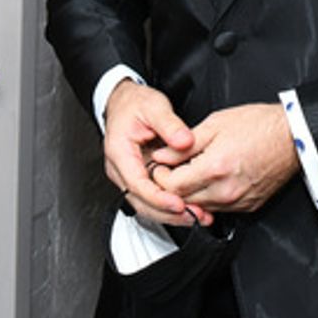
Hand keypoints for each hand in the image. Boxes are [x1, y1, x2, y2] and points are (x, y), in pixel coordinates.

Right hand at [102, 79, 207, 225]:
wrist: (125, 102)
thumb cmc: (135, 105)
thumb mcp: (154, 107)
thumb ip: (170, 124)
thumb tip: (184, 141)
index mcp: (119, 152)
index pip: (137, 184)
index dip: (158, 197)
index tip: (178, 203)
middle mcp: (120, 169)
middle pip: (141, 201)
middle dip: (167, 213)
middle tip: (195, 214)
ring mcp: (129, 176)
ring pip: (146, 205)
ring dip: (170, 214)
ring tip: (198, 215)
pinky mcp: (139, 178)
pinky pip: (152, 198)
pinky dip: (169, 206)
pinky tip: (190, 207)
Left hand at [150, 103, 299, 214]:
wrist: (292, 136)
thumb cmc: (259, 125)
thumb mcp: (215, 124)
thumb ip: (183, 144)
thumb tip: (162, 155)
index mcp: (215, 168)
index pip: (172, 186)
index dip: (161, 176)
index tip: (162, 165)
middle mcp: (225, 191)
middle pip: (183, 200)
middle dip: (173, 186)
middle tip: (173, 168)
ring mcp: (238, 202)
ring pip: (200, 207)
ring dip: (191, 193)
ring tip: (193, 171)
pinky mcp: (248, 207)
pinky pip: (219, 209)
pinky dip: (210, 197)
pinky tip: (213, 179)